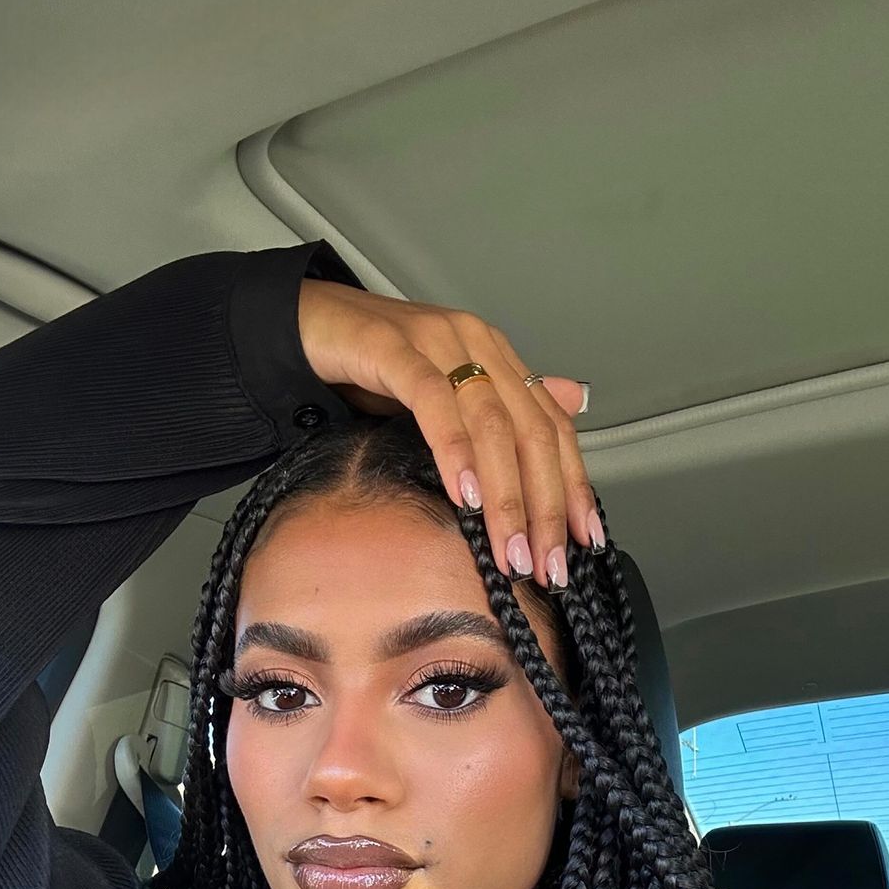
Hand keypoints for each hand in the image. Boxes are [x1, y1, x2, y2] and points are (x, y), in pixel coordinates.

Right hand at [298, 277, 600, 590]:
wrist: (302, 325)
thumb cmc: (370, 366)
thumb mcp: (445, 397)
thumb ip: (500, 409)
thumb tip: (570, 406)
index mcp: (494, 355)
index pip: (552, 425)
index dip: (573, 485)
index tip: (585, 541)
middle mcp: (476, 343)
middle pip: (531, 431)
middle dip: (546, 505)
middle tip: (545, 563)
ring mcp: (437, 341)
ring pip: (491, 424)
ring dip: (506, 496)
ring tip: (509, 549)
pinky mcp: (392, 348)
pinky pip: (433, 402)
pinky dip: (454, 452)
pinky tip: (464, 496)